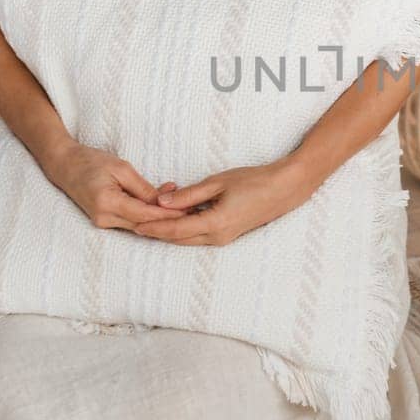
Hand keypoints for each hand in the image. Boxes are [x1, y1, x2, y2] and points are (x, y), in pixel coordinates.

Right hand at [43, 139, 192, 231]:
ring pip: (138, 225)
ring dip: (158, 217)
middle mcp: (103, 218)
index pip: (144, 214)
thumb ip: (143, 188)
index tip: (188, 211)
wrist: (64, 165)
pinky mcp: (103, 221)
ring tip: (181, 206)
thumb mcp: (121, 168)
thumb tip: (163, 203)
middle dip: (167, 219)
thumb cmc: (91, 161)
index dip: (167, 214)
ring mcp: (102, 222)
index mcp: (106, 203)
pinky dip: (146, 215)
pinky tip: (161, 206)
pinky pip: (130, 221)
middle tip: (191, 211)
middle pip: (143, 224)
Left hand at [132, 158, 316, 245]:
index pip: (175, 230)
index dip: (154, 228)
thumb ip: (189, 195)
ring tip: (149, 222)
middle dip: (157, 232)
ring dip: (170, 231)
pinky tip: (174, 219)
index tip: (135, 224)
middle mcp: (218, 236)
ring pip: (189, 239)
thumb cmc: (254, 181)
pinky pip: (200, 235)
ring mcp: (224, 238)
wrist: (285, 189)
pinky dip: (184, 228)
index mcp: (215, 224)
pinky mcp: (228, 233)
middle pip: (179, 239)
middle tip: (135, 224)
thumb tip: (162, 202)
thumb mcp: (218, 182)